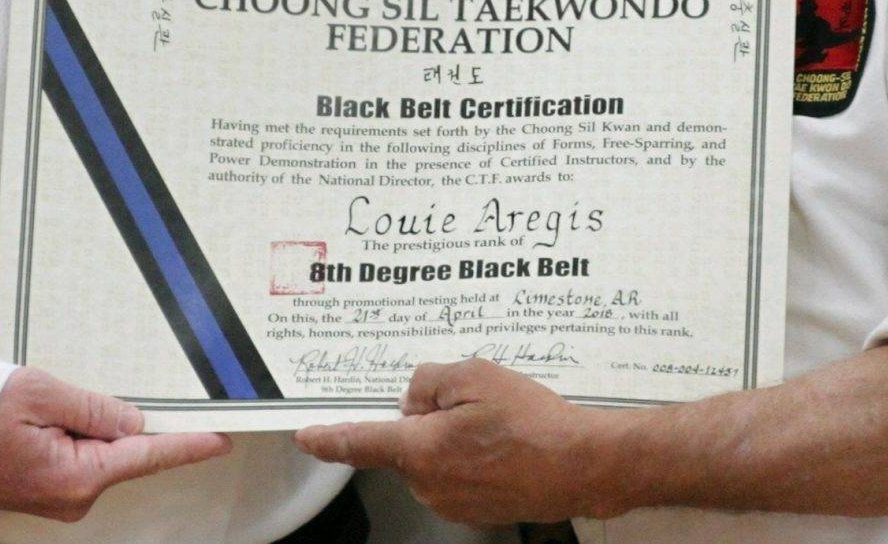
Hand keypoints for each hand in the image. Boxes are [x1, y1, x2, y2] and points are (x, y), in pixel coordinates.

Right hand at [0, 367, 230, 521]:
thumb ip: (94, 408)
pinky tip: (50, 410)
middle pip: (123, 451)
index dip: (189, 444)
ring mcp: (54, 496)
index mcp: (77, 477)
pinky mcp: (39, 488)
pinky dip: (73, 431)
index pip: (149, 455)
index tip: (223, 438)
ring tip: (50, 396)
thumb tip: (134, 421)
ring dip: (90, 422)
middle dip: (122, 417)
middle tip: (97, 385)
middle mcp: (70, 497)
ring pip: (96, 451)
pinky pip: (74, 456)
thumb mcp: (38, 393)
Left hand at [297, 359, 625, 524]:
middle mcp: (428, 484)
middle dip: (427, 419)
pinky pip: (457, 475)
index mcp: (421, 450)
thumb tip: (415, 402)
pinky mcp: (475, 512)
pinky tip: (505, 445)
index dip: (330, 439)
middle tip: (472, 402)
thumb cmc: (531, 421)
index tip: (306, 436)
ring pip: (433, 458)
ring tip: (499, 425)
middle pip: (407, 443)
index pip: (362, 443)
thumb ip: (429, 381)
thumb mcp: (475, 376)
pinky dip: (471, 458)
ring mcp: (452, 504)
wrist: (582, 466)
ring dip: (451, 439)